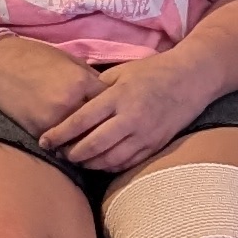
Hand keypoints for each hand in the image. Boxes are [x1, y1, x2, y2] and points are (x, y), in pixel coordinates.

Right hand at [0, 31, 104, 139]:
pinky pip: (59, 144)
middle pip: (98, 127)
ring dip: (85, 144)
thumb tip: (107, 94)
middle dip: (104, 132)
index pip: (109, 103)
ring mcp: (53, 120)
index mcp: (81, 81)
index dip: (114, 109)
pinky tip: (70, 146)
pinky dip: (65, 146)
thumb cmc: (34, 56)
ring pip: (80, 140)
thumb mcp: (68, 60)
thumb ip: (89, 78)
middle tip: (111, 138)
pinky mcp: (37, 130)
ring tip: (93, 147)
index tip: (117, 114)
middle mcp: (70, 103)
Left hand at [38, 46, 219, 172]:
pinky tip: (99, 162)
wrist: (192, 79)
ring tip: (76, 159)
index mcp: (119, 96)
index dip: (60, 133)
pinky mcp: (155, 145)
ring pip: (109, 159)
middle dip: (72, 153)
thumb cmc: (153, 71)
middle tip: (59, 153)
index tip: (45, 140)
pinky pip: (126, 163)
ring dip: (89, 163)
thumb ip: (96, 88)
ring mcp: (145, 134)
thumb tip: (69, 100)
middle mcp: (131, 118)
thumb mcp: (122, 72)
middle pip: (92, 145)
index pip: (81, 120)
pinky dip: (109, 166)